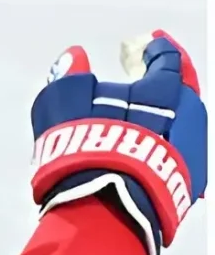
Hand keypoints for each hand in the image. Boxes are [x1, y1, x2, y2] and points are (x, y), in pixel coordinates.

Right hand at [31, 31, 202, 254]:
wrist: (106, 210)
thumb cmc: (86, 151)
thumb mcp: (63, 103)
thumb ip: (69, 77)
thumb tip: (74, 57)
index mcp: (163, 91)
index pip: (166, 59)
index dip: (155, 49)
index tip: (147, 44)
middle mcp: (187, 117)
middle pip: (185, 90)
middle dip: (170, 79)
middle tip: (158, 74)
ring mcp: (191, 153)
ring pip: (187, 124)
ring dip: (170, 116)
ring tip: (151, 118)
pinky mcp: (186, 185)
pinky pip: (181, 157)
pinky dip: (167, 148)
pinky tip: (150, 154)